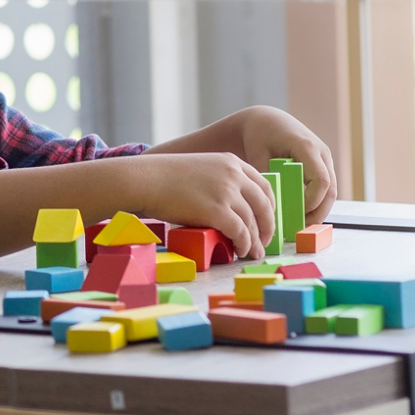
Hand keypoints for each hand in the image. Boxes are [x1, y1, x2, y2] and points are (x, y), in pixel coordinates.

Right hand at [133, 152, 276, 259]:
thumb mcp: (200, 169)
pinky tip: (239, 250)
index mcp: (231, 162)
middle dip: (268, 226)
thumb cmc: (165, 177)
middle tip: (264, 241)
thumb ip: (220, 181)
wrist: (146, 180)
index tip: (266, 219)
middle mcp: (233, 175)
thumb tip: (232, 208)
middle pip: (263, 205)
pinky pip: (240, 233)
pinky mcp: (217, 211)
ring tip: (253, 252)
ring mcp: (227, 193)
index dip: (269, 206)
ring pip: (253, 222)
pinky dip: (243, 244)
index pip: (263, 185)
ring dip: (255, 240)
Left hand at [232, 106, 338, 224]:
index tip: (295, 214)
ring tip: (299, 225)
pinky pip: (325, 188)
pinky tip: (301, 214)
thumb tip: (272, 205)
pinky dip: (316, 202)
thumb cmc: (260, 135)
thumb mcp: (257, 153)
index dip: (312, 202)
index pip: (321, 181)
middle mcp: (321, 153)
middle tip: (299, 228)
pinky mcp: (323, 165)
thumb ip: (267, 176)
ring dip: (318, 210)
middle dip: (317, 212)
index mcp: (307, 147)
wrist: (267, 120)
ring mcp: (325, 159)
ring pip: (331, 191)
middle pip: (331, 190)